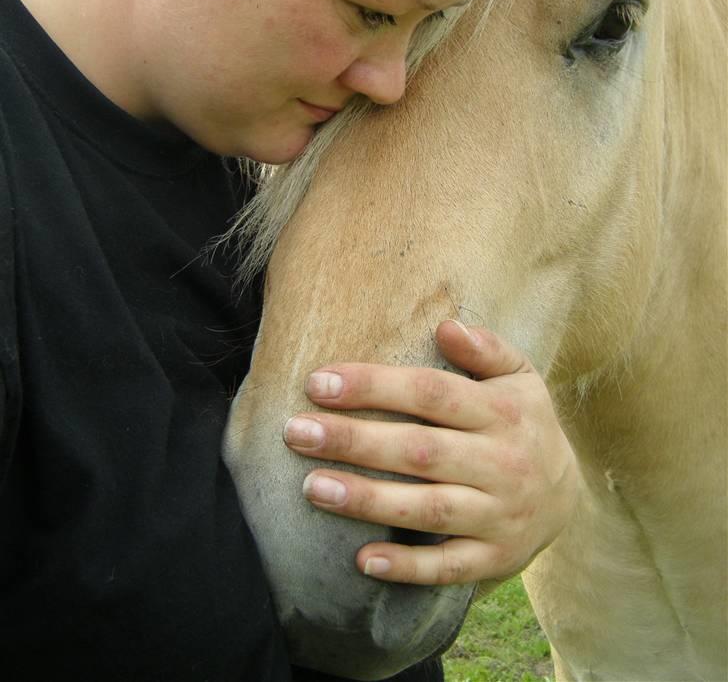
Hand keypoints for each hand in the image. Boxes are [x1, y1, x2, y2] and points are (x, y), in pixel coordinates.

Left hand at [282, 320, 577, 585]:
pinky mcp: (494, 557)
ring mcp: (499, 514)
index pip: (431, 393)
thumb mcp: (520, 377)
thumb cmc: (524, 423)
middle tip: (296, 432)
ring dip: (368, 500)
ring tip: (313, 487)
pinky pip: (449, 566)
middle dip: (354, 440)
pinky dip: (407, 566)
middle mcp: (502, 462)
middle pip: (420, 450)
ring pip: (429, 508)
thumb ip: (486, 349)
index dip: (375, 387)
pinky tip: (362, 559)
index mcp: (502, 412)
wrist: (570, 497)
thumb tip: (446, 326)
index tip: (319, 383)